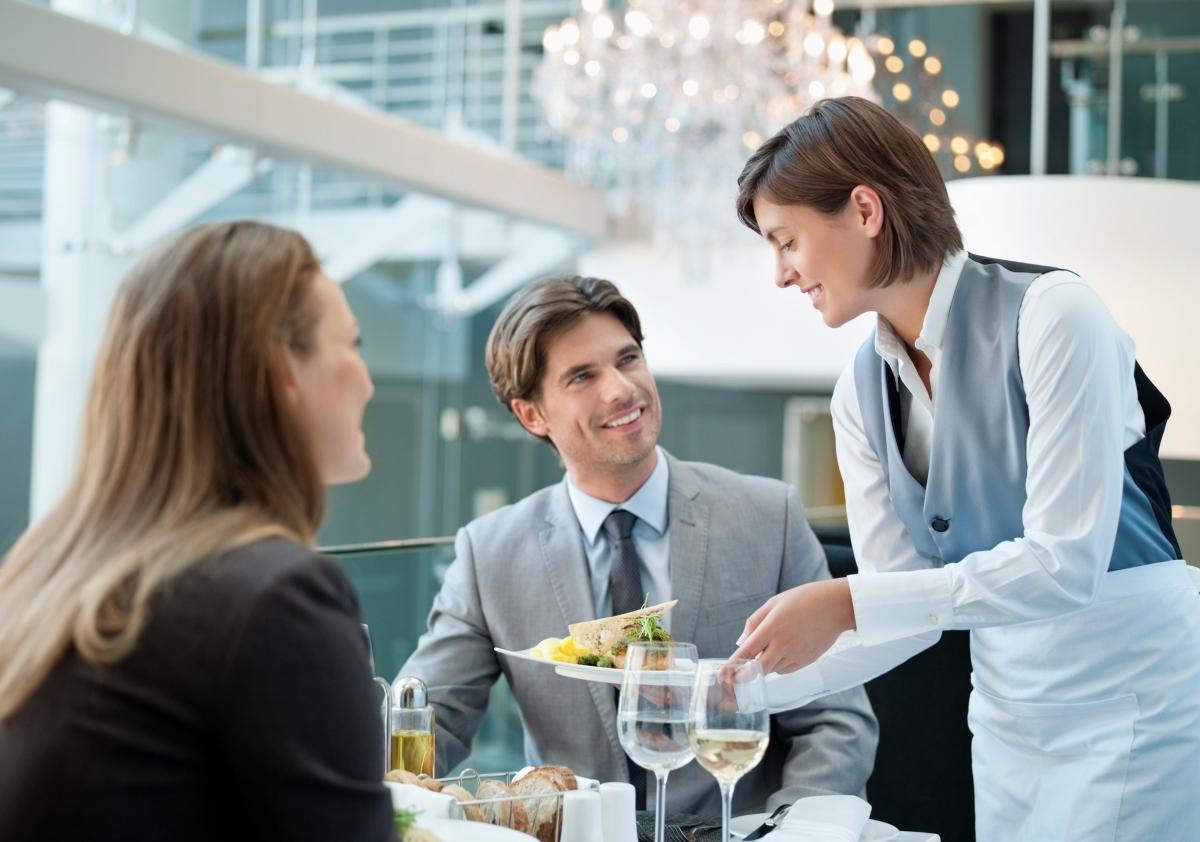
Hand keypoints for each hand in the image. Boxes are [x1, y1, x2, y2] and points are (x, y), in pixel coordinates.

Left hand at [730, 579, 856, 673]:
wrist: (836, 606)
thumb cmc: (804, 600)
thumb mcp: (774, 603)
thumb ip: (754, 622)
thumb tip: (741, 643)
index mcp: (772, 627)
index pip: (747, 652)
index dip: (732, 665)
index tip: (722, 675)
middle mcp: (783, 644)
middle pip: (758, 669)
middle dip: (744, 676)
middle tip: (733, 679)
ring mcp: (796, 654)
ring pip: (772, 669)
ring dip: (764, 666)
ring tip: (769, 649)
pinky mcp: (806, 661)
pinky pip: (786, 669)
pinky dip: (779, 665)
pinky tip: (783, 651)